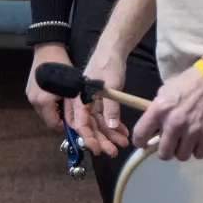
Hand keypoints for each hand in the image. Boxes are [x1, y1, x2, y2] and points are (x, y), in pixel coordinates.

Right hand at [26, 44, 68, 130]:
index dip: (63, 124)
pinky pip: (38, 102)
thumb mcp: (73, 88)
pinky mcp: (28, 90)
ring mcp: (30, 96)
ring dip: (52, 109)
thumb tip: (76, 121)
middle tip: (67, 107)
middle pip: (47, 118)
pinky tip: (53, 92)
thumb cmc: (63, 67)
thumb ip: (73, 107)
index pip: (53, 124)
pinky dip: (46, 102)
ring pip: (43, 111)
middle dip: (57, 116)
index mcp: (44, 102)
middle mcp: (34, 101)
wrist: (48, 49)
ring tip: (61, 98)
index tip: (71, 118)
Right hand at [70, 42, 128, 157]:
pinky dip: (114, 125)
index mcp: (79, 99)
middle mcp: (83, 103)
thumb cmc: (107, 64)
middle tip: (114, 152)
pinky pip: (106, 118)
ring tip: (123, 143)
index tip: (97, 150)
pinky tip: (123, 133)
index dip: (88, 138)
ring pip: (99, 124)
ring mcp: (92, 103)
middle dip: (102, 140)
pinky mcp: (101, 102)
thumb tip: (111, 127)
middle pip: (90, 127)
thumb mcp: (110, 85)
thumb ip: (110, 107)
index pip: (81, 123)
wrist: (112, 50)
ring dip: (110, 135)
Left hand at [132, 63, 202, 161]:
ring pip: (182, 156)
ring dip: (183, 149)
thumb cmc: (190, 82)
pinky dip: (198, 149)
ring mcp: (193, 131)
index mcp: (159, 109)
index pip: (140, 136)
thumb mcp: (166, 91)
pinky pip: (199, 155)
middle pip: (164, 154)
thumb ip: (158, 110)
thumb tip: (154, 126)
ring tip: (187, 138)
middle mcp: (174, 123)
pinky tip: (199, 139)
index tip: (145, 142)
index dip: (141, 142)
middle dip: (166, 149)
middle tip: (172, 142)